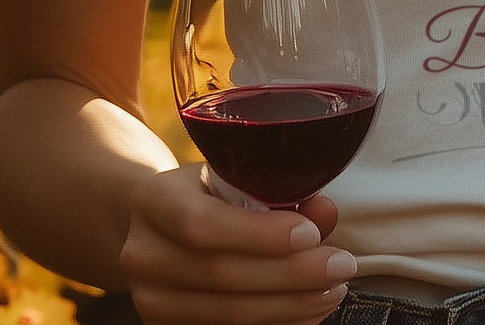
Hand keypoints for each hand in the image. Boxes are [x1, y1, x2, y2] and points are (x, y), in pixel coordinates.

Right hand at [119, 163, 355, 321]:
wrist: (156, 226)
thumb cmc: (205, 192)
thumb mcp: (231, 174)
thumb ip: (275, 188)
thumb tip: (324, 211)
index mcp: (154, 201)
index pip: (202, 224)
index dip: (259, 235)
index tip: (311, 234)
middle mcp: (143, 255)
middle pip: (221, 275)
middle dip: (291, 274)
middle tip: (341, 266)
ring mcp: (150, 302)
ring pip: (227, 313)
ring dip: (290, 304)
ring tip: (332, 290)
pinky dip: (276, 322)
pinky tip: (309, 310)